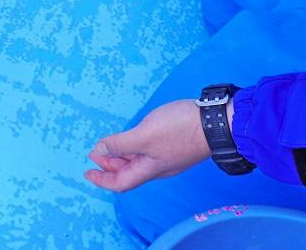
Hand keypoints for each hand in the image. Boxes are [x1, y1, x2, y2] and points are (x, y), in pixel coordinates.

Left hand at [84, 100, 211, 192]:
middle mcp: (158, 167)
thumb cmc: (179, 129)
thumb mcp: (143, 136)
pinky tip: (133, 137)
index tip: (87, 171)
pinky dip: (134, 147)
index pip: (120, 182)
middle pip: (128, 172)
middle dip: (109, 164)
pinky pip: (148, 152)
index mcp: (149, 169)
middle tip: (94, 153)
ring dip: (121, 155)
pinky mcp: (175, 145)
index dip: (102, 179)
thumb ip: (120, 144)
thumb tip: (100, 150)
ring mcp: (168, 157)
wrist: (217, 123)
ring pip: (138, 161)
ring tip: (109, 145)